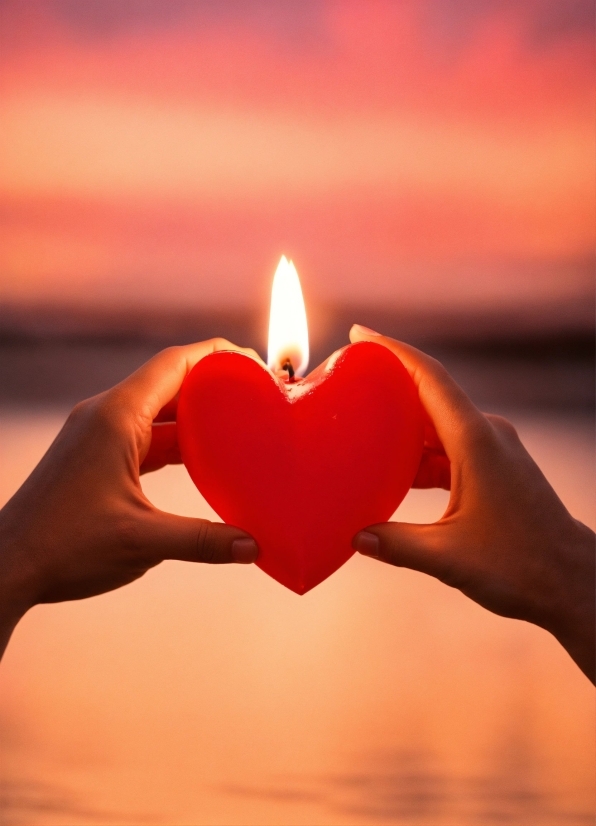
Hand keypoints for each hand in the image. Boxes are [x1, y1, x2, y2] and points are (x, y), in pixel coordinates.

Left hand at [0, 340, 259, 657]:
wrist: (8, 566)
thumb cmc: (63, 548)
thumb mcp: (142, 542)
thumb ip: (202, 541)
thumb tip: (252, 546)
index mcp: (116, 418)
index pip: (175, 363)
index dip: (218, 356)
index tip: (255, 365)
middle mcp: (105, 415)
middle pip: (169, 380)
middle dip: (214, 384)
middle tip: (257, 396)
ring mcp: (97, 434)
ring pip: (157, 408)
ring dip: (196, 414)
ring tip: (238, 425)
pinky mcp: (94, 454)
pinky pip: (144, 433)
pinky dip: (176, 440)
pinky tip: (202, 459)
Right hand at [350, 325, 594, 682]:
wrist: (572, 581)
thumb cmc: (520, 567)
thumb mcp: (448, 557)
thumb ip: (396, 544)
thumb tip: (354, 537)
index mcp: (475, 442)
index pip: (430, 378)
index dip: (394, 350)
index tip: (361, 334)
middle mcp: (487, 435)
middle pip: (431, 394)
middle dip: (390, 385)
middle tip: (349, 381)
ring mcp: (495, 450)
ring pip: (440, 424)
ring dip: (404, 424)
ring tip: (363, 427)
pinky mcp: (497, 468)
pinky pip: (451, 446)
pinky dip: (421, 451)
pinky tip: (396, 470)